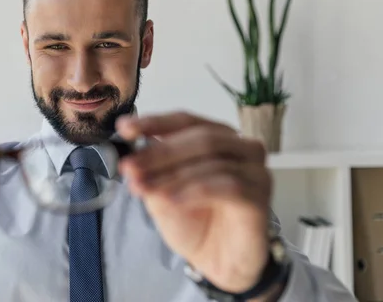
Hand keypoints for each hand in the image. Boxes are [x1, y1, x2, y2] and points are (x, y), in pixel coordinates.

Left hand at [116, 111, 272, 293]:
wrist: (218, 263)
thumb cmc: (196, 222)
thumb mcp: (162, 194)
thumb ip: (152, 173)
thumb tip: (133, 159)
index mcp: (217, 138)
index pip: (185, 121)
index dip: (154, 122)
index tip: (124, 128)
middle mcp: (241, 148)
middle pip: (199, 137)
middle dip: (158, 152)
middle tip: (129, 167)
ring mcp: (255, 171)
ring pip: (211, 159)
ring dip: (171, 174)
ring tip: (143, 188)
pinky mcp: (259, 196)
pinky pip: (225, 185)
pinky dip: (193, 190)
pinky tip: (170, 200)